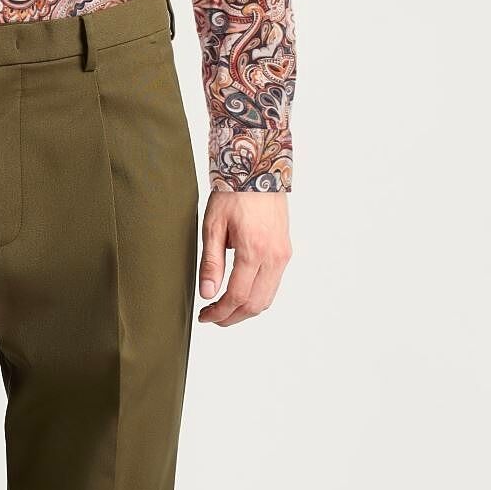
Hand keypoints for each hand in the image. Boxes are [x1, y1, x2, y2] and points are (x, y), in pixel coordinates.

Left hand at [197, 189, 290, 325]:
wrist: (259, 171)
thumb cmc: (233, 194)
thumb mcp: (213, 227)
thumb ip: (211, 262)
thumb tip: (207, 293)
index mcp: (253, 250)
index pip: (237, 296)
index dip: (219, 312)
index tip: (205, 316)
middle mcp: (273, 257)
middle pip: (255, 304)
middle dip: (232, 317)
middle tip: (212, 317)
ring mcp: (282, 255)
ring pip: (267, 298)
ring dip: (245, 310)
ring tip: (224, 309)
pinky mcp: (285, 252)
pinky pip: (273, 285)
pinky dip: (257, 296)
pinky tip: (241, 294)